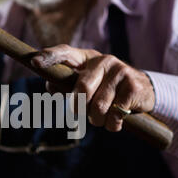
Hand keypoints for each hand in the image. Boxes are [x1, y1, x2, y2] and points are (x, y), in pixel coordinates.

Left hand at [31, 44, 155, 131]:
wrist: (143, 90)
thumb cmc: (104, 89)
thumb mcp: (86, 83)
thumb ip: (65, 85)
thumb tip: (50, 86)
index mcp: (86, 58)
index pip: (65, 53)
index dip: (50, 57)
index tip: (35, 62)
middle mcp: (103, 60)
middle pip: (82, 90)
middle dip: (80, 108)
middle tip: (83, 112)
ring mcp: (120, 71)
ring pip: (98, 108)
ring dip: (98, 120)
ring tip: (102, 116)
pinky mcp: (133, 86)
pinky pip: (115, 115)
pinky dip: (113, 125)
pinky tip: (117, 119)